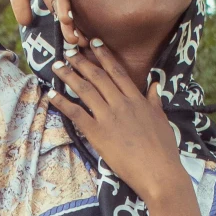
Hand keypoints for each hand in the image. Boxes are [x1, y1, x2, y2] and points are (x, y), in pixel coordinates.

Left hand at [50, 42, 185, 202]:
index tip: (93, 43)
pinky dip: (62, 103)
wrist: (159, 173)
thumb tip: (155, 85)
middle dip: (81, 61)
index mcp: (137, 100)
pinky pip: (76, 114)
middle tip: (68, 50)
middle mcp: (121, 104)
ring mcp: (108, 117)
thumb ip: (155, 101)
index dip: (104, 56)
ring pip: (85, 90)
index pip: (117, 72)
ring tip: (57, 66)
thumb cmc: (164, 150)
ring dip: (69, 76)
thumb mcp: (162, 120)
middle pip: (98, 76)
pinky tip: (51, 94)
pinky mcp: (98, 134)